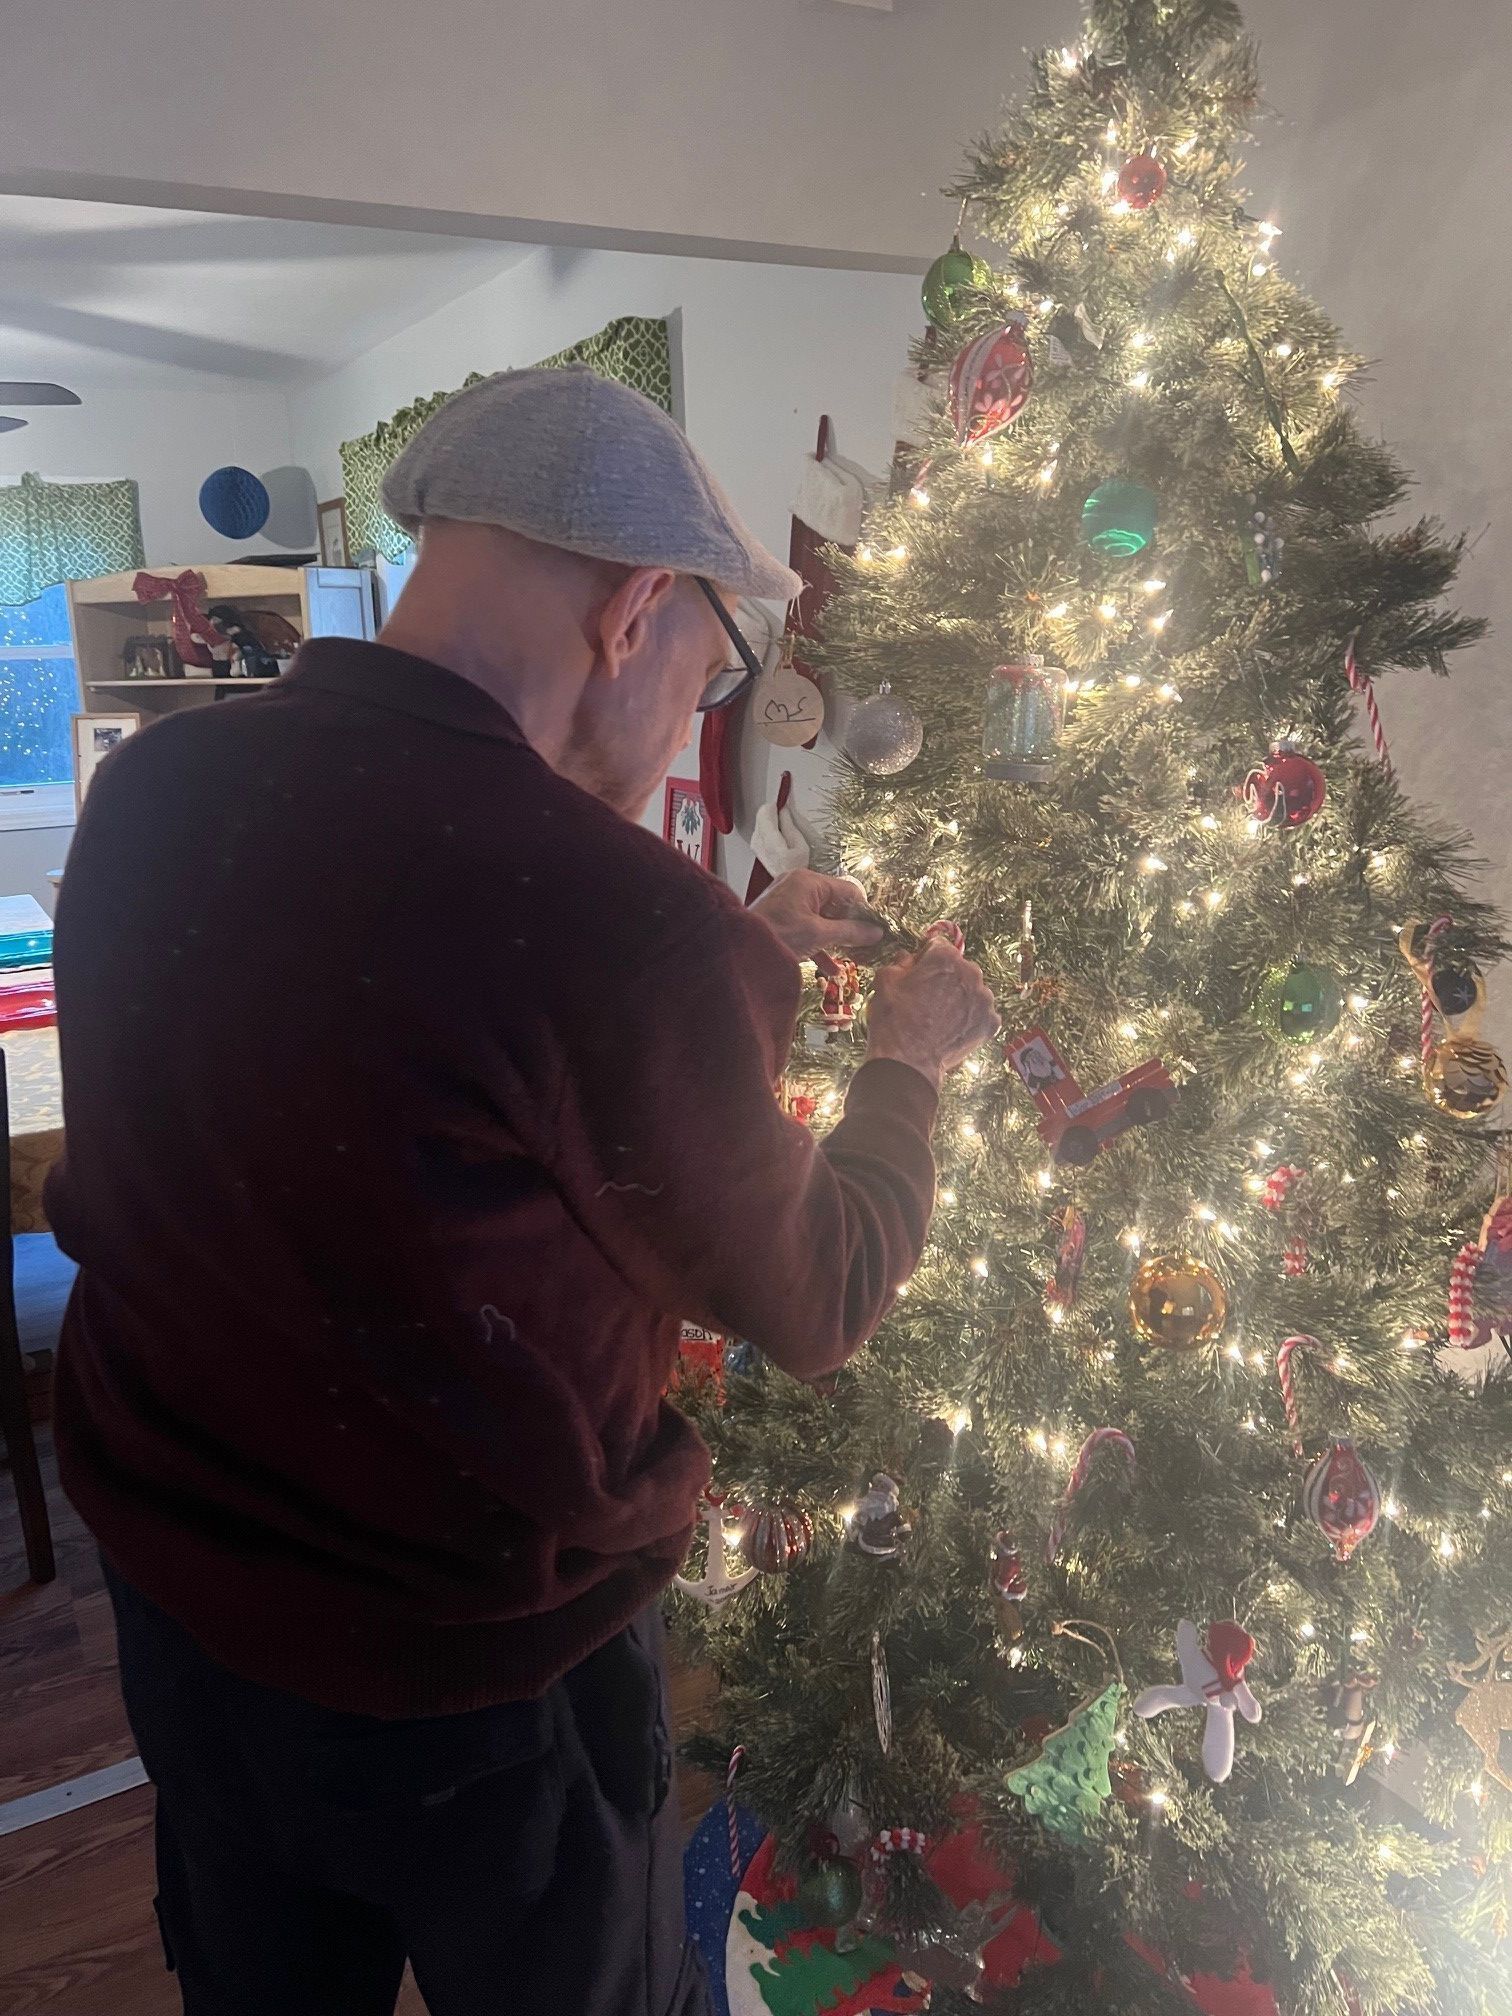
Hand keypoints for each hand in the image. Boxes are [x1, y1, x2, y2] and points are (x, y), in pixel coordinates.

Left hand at [752, 869, 882, 962]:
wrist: (739, 951)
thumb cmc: (781, 935)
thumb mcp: (819, 934)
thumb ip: (851, 932)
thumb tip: (878, 932)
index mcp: (809, 881)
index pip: (848, 890)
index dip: (864, 910)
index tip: (876, 930)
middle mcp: (799, 886)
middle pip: (835, 905)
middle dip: (850, 928)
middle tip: (867, 946)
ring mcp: (788, 903)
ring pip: (821, 919)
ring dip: (836, 939)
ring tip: (853, 957)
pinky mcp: (781, 920)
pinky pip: (807, 930)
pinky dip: (819, 946)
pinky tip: (831, 970)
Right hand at [865, 936, 999, 1090]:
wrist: (908, 1062)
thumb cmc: (894, 1020)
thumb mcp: (885, 981)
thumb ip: (900, 962)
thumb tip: (907, 958)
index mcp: (945, 958)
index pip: (938, 946)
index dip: (926, 958)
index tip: (919, 971)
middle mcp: (971, 973)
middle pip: (959, 968)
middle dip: (945, 978)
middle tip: (926, 997)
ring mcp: (984, 999)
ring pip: (972, 990)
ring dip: (959, 997)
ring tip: (939, 1016)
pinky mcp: (991, 1023)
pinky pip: (981, 1013)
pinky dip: (970, 1018)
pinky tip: (952, 1028)